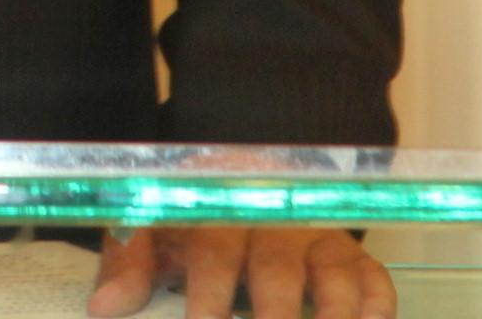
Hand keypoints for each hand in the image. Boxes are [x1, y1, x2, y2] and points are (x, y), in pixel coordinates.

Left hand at [89, 228, 389, 318]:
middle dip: (273, 314)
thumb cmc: (192, 223)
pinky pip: (374, 281)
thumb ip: (128, 268)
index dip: (209, 297)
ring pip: (333, 278)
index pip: (215, 256)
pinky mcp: (353, 258)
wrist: (242, 177)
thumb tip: (103, 308)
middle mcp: (273, 225)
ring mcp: (318, 241)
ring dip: (333, 315)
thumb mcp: (152, 233)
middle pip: (276, 272)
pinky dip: (377, 308)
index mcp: (219, 218)